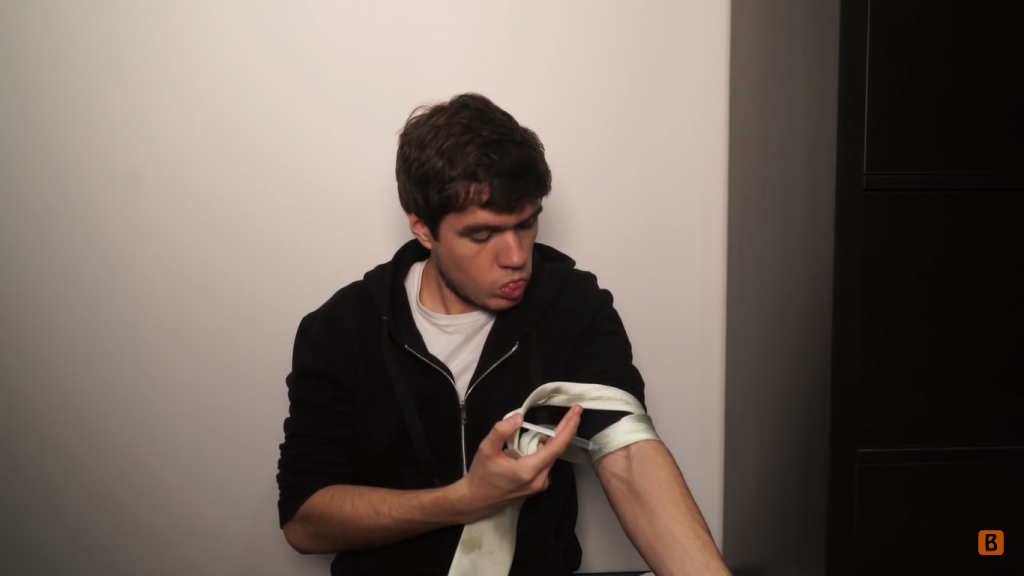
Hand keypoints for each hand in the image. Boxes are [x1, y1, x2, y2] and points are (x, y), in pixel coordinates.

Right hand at [452, 404, 582, 522]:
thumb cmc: (481, 475)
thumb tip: (519, 417)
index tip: (577, 411)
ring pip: (551, 457)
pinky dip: (546, 449)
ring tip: (559, 421)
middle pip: (557, 450)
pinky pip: (545, 463)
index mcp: (529, 470)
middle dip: (566, 429)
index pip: (556, 447)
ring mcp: (539, 485)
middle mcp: (540, 479)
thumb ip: (501, 431)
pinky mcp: (537, 487)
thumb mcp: (486, 449)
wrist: (476, 500)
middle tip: (573, 410)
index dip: (568, 428)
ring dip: (555, 439)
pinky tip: (541, 440)